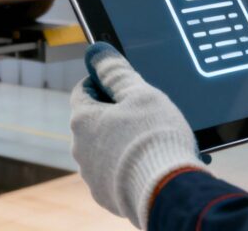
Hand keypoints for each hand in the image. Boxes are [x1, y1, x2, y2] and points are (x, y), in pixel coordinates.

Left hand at [70, 43, 203, 228]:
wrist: (168, 191)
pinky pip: (114, 173)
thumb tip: (98, 52)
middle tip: (143, 112)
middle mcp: (79, 148)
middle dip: (115, 114)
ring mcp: (91, 174)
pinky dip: (127, 166)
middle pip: (93, 120)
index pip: (83, 90)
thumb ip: (117, 72)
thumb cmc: (154, 138)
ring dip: (120, 141)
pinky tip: (149, 162)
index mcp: (82, 119)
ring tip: (150, 141)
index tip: (119, 83)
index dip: (101, 82)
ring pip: (103, 148)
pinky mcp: (106, 195)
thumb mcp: (140, 93)